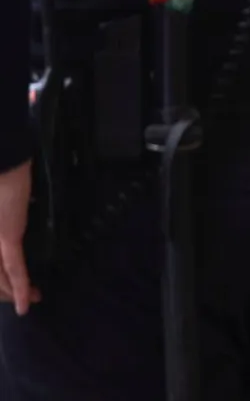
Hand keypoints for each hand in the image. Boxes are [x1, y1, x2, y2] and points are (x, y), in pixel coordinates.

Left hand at [0, 160, 37, 314]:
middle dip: (6, 289)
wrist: (2, 165)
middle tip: (27, 297)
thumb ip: (9, 215)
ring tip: (32, 299)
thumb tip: (21, 216)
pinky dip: (20, 285)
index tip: (16, 286)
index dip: (0, 280)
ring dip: (14, 291)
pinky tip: (26, 300)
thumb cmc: (2, 179)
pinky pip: (13, 267)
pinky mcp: (6, 237)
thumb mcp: (5, 204)